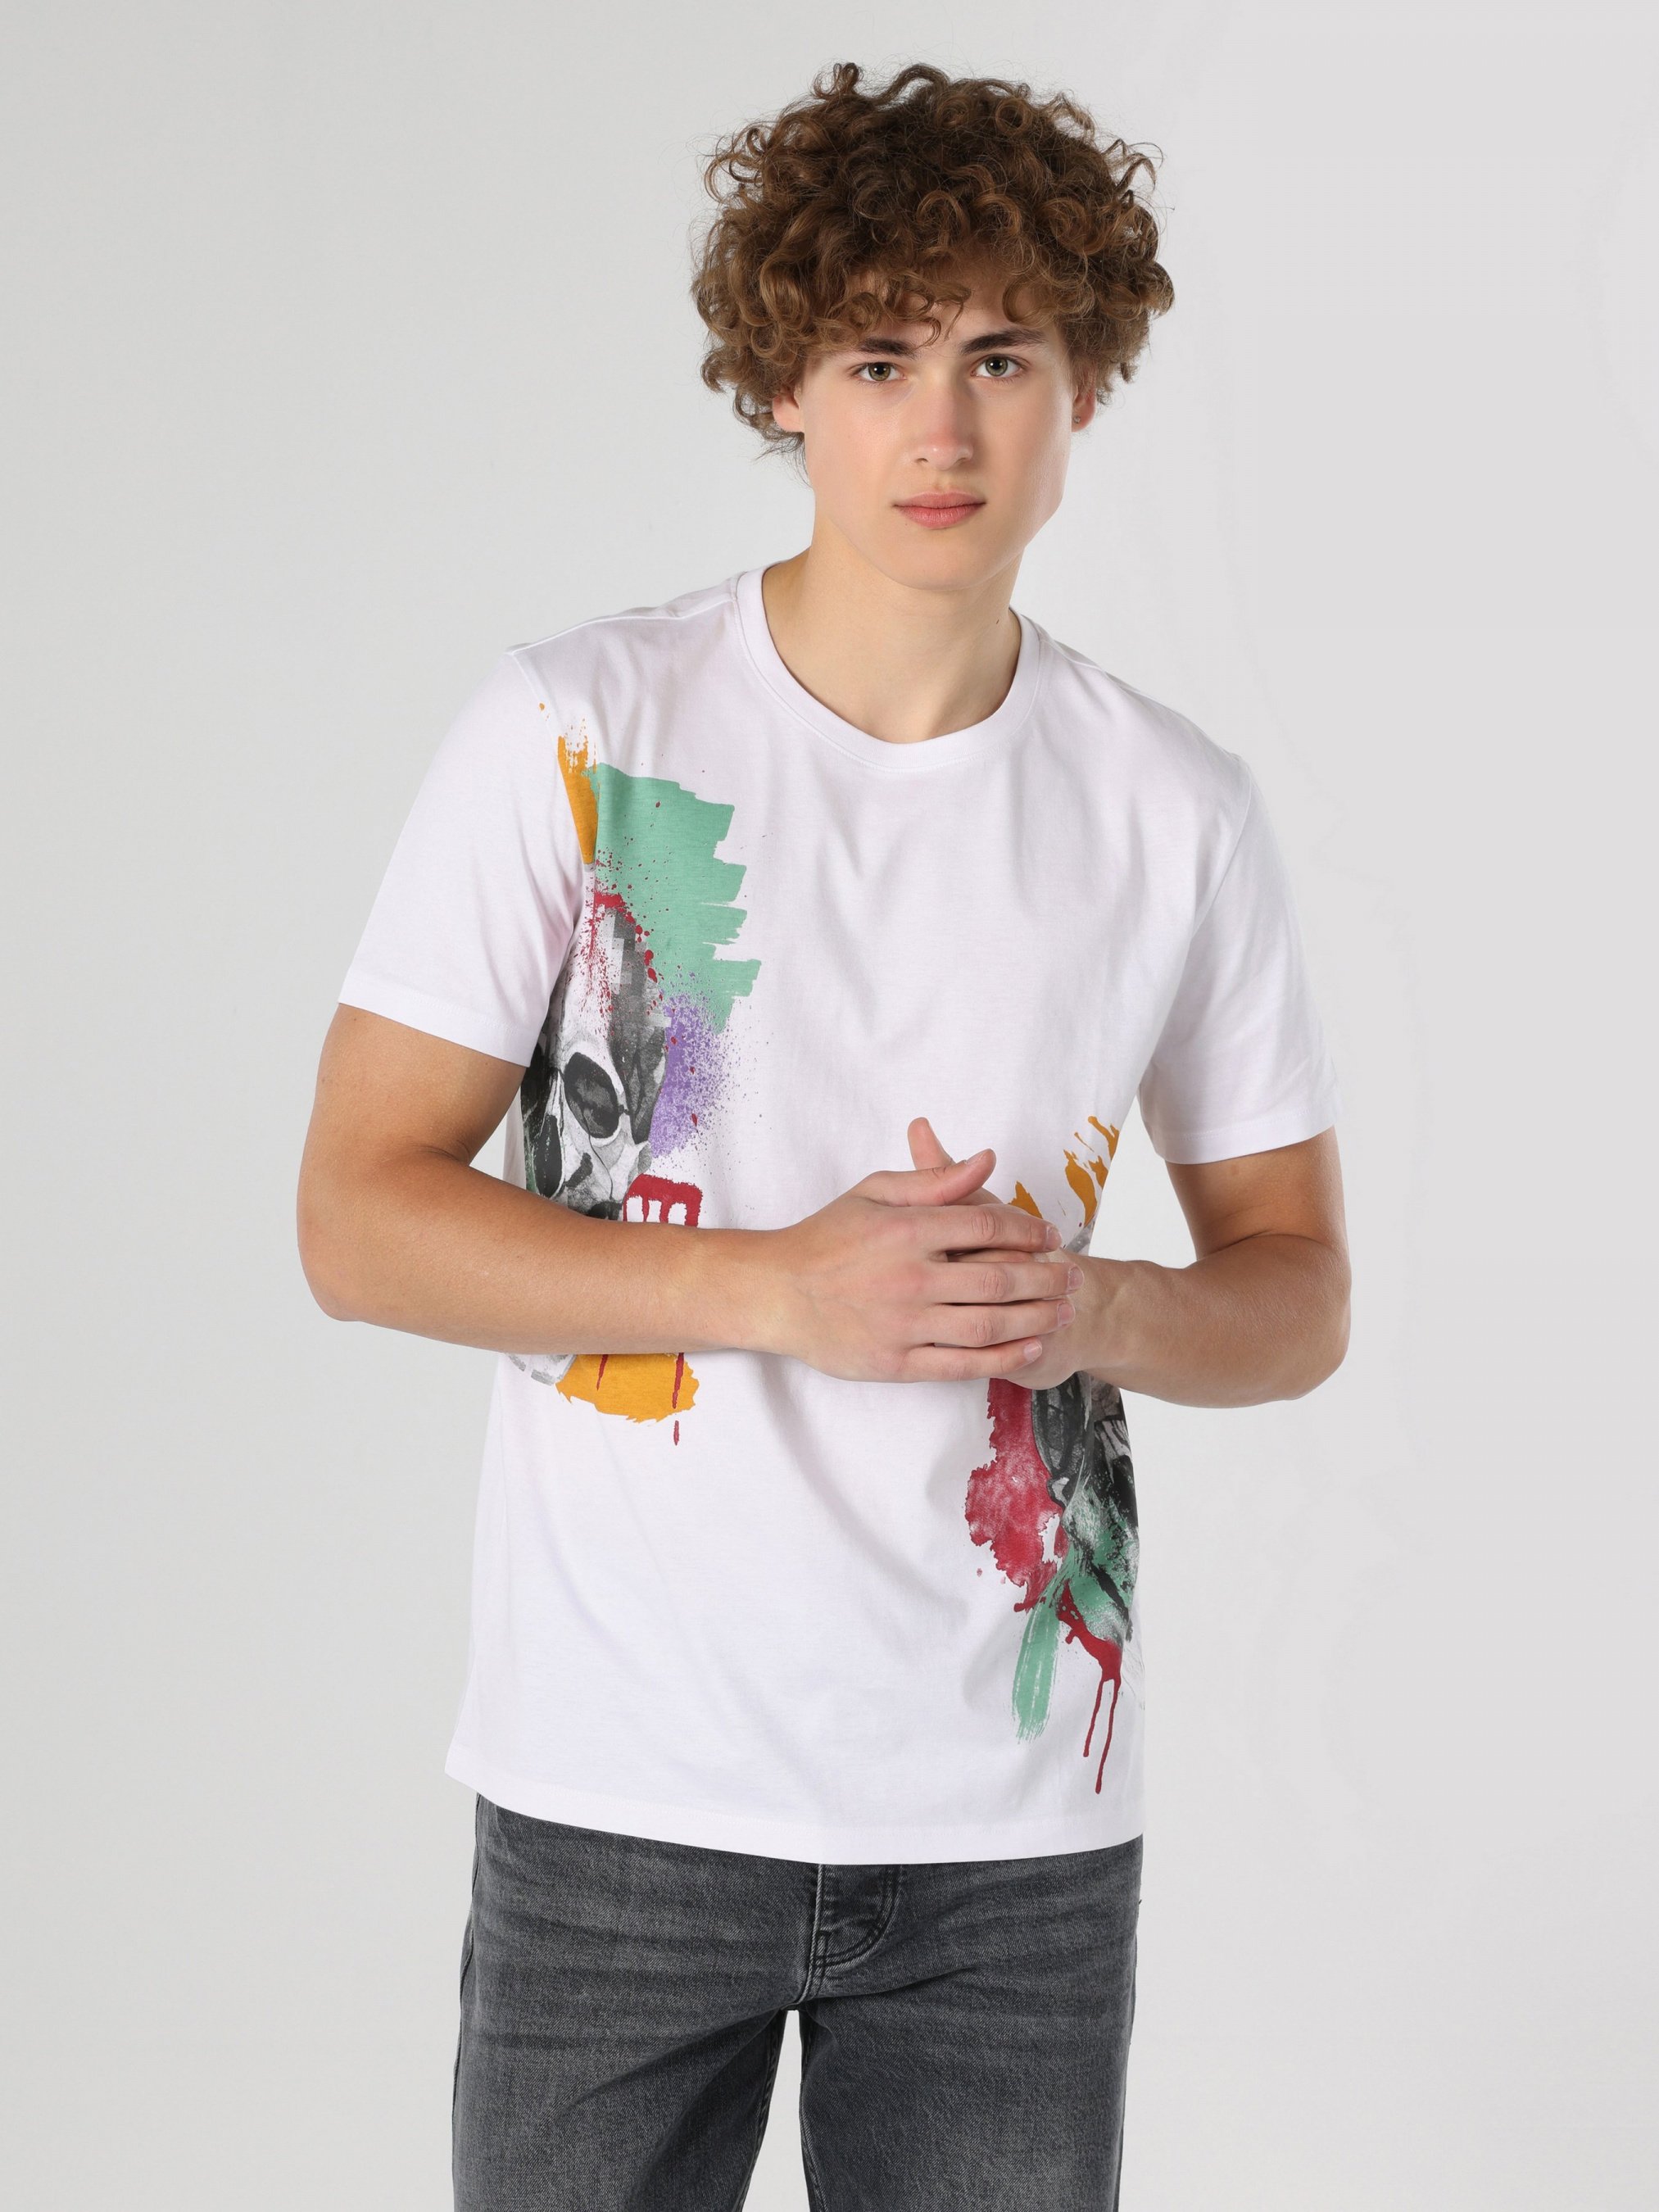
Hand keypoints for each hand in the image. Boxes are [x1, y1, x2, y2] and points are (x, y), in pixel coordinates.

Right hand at [764, 1144, 1075, 1382]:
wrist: (774, 1292)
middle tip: (1074, 1276)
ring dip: (1036, 1318)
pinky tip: (1030, 1347)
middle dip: (1047, 1277)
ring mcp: (903, 1323)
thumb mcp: (875, 1191)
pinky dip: (1002, 1357)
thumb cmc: (825, 1238)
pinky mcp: (895, 1362)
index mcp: (906, 1228)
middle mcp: (909, 1276)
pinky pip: (961, 1363)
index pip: (988, 1224)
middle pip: (999, 1276)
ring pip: (988, 1323)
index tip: (1050, 1235)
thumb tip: (988, 1159)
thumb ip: (934, 1178)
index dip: (1029, 1228)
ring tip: (1064, 1312)